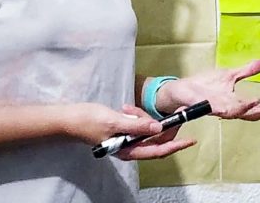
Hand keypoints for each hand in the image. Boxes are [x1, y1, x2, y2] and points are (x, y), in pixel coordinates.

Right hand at [64, 103, 195, 160]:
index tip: (191, 140)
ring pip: (145, 129)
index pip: (158, 150)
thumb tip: (158, 127)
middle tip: (170, 113)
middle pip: (154, 139)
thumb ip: (137, 125)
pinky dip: (134, 115)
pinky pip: (136, 123)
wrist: (69, 118)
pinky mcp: (121, 131)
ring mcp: (125, 140)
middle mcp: (129, 148)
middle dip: (162, 126)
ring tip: (127, 108)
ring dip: (142, 117)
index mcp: (128, 150)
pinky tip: (124, 108)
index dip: (176, 145)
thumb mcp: (115, 121)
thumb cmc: (89, 121)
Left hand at [156, 59, 259, 120]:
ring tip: (258, 102)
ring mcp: (215, 106)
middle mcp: (226, 107)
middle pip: (249, 112)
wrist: (180, 90)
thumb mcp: (229, 75)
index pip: (256, 108)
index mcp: (234, 102)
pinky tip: (229, 105)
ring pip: (233, 111)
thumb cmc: (204, 86)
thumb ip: (247, 71)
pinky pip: (215, 106)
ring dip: (245, 108)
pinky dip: (224, 106)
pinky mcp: (202, 103)